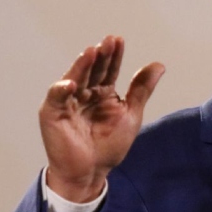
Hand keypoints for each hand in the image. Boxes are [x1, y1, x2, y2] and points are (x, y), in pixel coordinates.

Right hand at [39, 35, 163, 201]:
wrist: (92, 172)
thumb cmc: (109, 146)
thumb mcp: (130, 114)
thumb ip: (141, 89)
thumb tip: (158, 64)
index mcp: (102, 92)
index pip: (108, 69)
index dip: (114, 55)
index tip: (119, 40)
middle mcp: (84, 93)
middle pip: (92, 70)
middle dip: (100, 56)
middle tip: (108, 41)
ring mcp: (68, 102)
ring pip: (74, 79)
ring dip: (82, 66)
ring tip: (91, 52)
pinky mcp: (52, 114)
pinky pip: (56, 99)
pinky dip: (62, 90)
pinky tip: (72, 84)